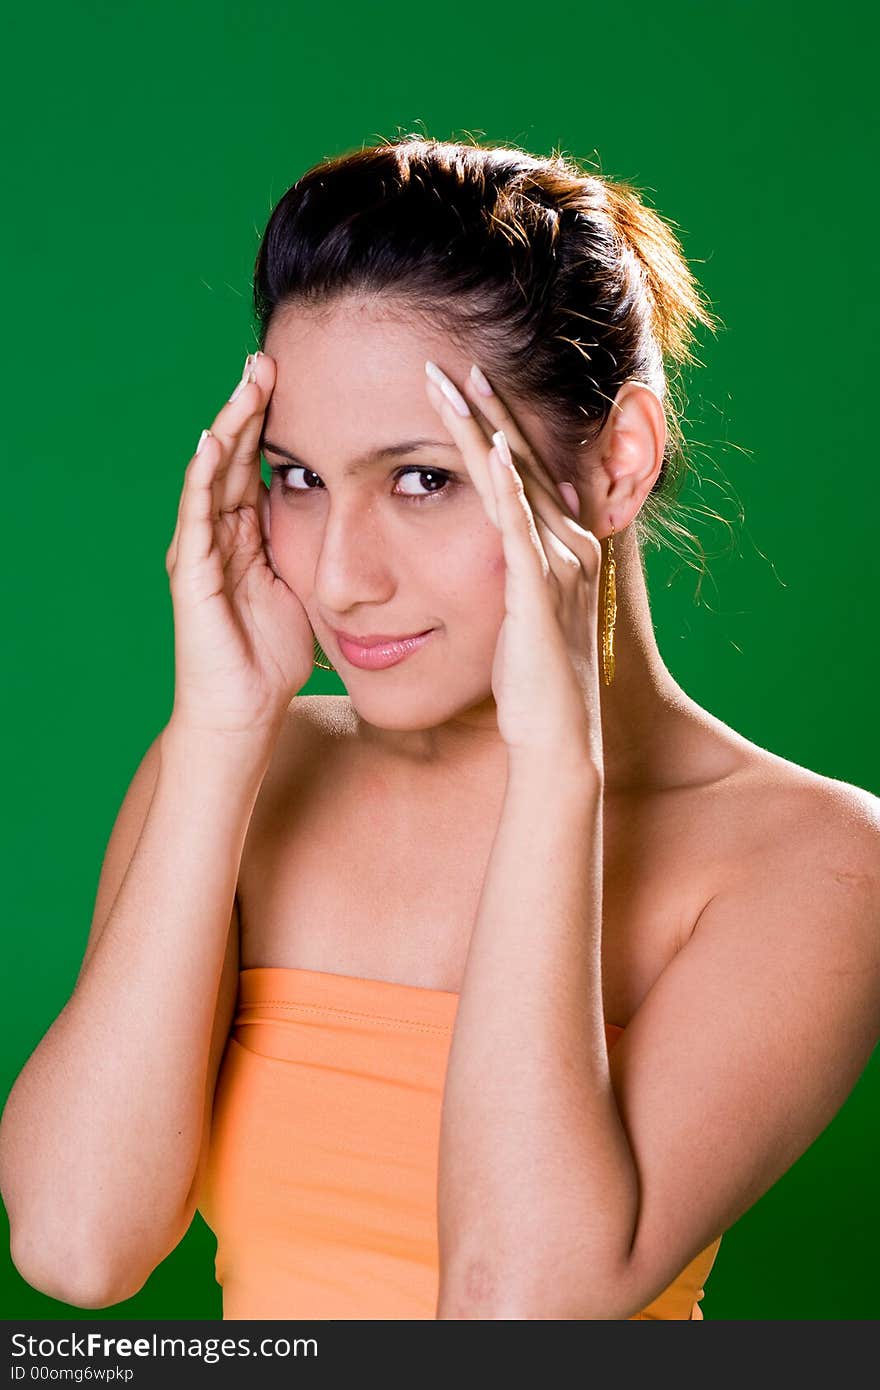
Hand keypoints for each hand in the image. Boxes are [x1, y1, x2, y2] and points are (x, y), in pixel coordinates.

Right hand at [164, 351, 316, 738]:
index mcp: (246, 534)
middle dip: (247, 407)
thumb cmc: (275, 655)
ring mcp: (198, 551)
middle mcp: (217, 534)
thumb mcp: (308, 587)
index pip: (257, 464)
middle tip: (266, 357)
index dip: (272, 422)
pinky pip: (195, 517)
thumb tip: (364, 520)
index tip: (297, 377)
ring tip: (245, 383)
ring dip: (227, 426)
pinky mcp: (189, 575)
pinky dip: (203, 478)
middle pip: (232, 456)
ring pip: (211, 474)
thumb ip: (320, 549)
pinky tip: (213, 442)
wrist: (243, 710)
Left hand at [424, 360, 604, 770]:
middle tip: (451, 359)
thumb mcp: (517, 617)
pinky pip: (516, 527)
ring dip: (484, 428)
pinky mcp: (536, 591)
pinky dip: (503, 485)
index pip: (522, 472)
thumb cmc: (530, 685)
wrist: (555, 737)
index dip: (494, 426)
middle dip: (487, 409)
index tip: (462, 386)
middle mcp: (567, 545)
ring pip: (515, 480)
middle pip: (522, 461)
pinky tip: (488, 446)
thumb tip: (504, 548)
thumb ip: (513, 576)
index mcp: (559, 548)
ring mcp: (556, 564)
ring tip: (452, 380)